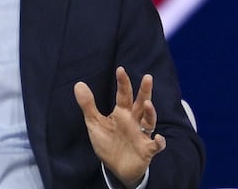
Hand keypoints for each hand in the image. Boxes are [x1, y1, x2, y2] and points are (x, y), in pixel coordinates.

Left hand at [74, 67, 165, 187]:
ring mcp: (141, 135)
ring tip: (148, 104)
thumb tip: (78, 84)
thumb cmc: (108, 143)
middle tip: (147, 77)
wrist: (116, 168)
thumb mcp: (95, 123)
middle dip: (144, 91)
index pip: (123, 95)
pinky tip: (158, 137)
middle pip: (141, 103)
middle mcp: (134, 121)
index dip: (122, 83)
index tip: (120, 69)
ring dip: (150, 113)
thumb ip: (88, 105)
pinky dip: (159, 142)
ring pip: (149, 121)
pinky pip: (155, 146)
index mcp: (122, 113)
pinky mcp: (146, 150)